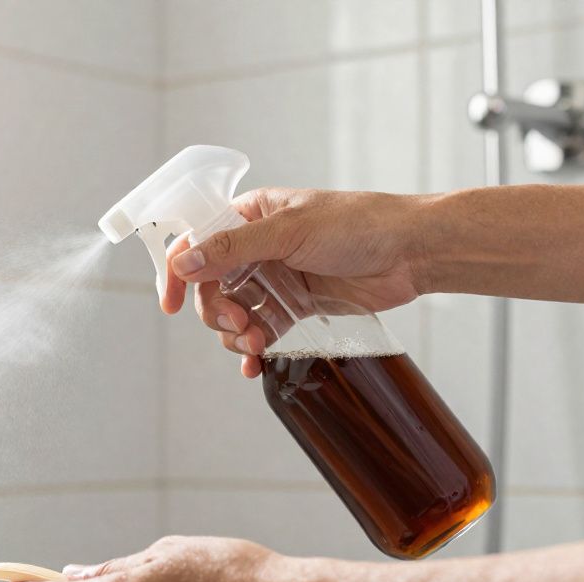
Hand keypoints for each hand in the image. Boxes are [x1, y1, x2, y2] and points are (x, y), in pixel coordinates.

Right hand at [160, 188, 426, 377]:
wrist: (412, 252)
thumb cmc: (359, 224)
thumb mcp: (289, 232)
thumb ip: (232, 249)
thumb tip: (183, 263)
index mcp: (249, 215)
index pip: (196, 243)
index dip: (178, 273)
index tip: (171, 304)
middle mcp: (256, 246)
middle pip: (211, 288)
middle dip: (218, 313)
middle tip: (241, 325)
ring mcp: (275, 277)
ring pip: (233, 313)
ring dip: (237, 334)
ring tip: (258, 344)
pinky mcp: (295, 305)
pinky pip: (261, 330)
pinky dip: (253, 349)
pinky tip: (255, 363)